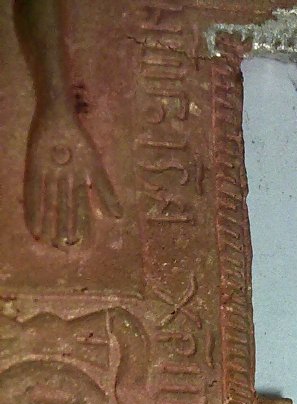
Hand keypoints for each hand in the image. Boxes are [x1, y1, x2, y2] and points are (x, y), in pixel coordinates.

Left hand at [23, 110, 121, 247]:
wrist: (61, 117)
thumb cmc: (80, 141)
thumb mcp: (96, 169)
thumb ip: (105, 192)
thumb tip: (118, 217)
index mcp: (79, 180)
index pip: (80, 207)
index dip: (79, 224)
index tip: (79, 241)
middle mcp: (63, 181)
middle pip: (64, 208)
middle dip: (63, 226)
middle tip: (62, 246)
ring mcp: (49, 176)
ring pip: (50, 203)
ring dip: (48, 222)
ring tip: (47, 241)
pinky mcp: (34, 168)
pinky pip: (33, 191)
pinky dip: (32, 208)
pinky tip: (32, 224)